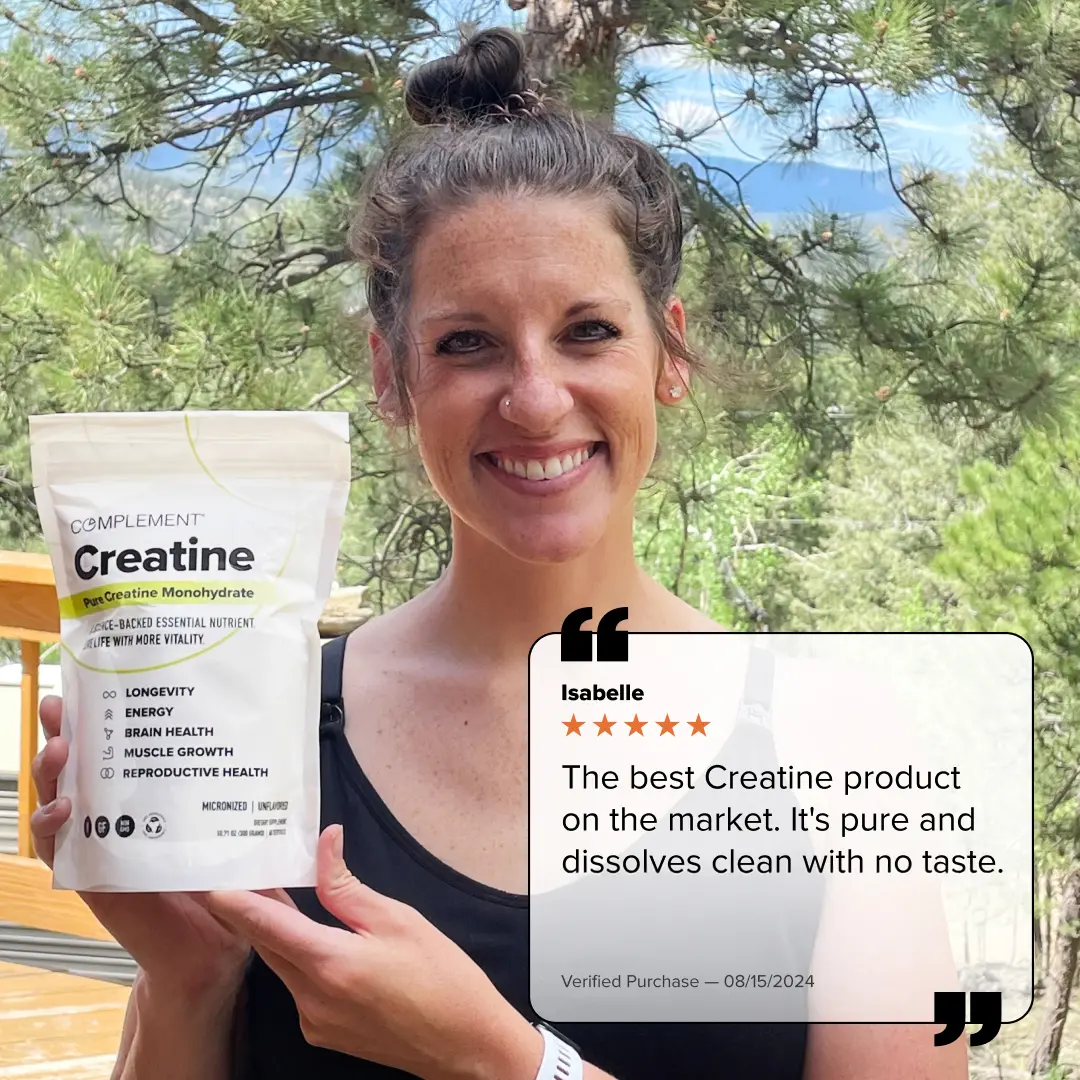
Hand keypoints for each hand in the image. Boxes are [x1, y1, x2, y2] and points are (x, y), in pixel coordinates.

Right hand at [30, 695, 253, 1007]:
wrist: (217, 949)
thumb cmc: (232, 887)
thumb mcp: (245, 831)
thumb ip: (256, 797)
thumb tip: (285, 751)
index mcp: (154, 798)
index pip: (121, 749)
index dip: (103, 717)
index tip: (96, 683)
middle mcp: (121, 817)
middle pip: (81, 767)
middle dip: (65, 732)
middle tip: (60, 704)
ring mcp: (103, 846)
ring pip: (61, 801)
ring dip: (51, 774)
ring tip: (60, 749)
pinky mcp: (96, 880)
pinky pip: (61, 852)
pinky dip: (53, 829)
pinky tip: (64, 807)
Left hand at [207, 825, 543, 1079]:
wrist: (464, 1043)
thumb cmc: (442, 978)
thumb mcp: (398, 920)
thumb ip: (349, 887)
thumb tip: (325, 845)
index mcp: (331, 964)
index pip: (267, 925)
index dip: (234, 901)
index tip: (210, 878)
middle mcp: (313, 998)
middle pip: (268, 945)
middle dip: (253, 909)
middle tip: (247, 870)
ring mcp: (315, 1021)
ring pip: (282, 965)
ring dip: (277, 932)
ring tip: (280, 893)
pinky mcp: (323, 1032)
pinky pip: (299, 987)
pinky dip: (299, 958)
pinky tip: (315, 938)